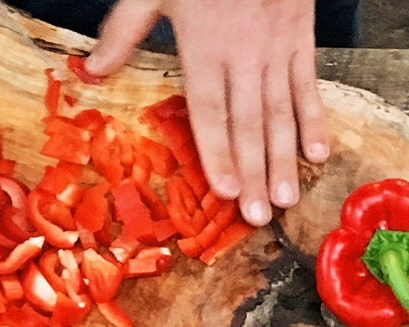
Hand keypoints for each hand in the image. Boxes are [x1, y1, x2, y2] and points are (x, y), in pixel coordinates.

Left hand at [86, 0, 330, 227]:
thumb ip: (125, 29)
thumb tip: (92, 70)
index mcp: (203, 43)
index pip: (210, 108)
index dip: (216, 151)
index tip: (223, 189)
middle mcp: (243, 53)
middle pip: (248, 122)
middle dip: (253, 171)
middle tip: (257, 215)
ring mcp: (276, 49)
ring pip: (280, 113)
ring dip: (283, 159)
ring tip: (284, 199)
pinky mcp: (301, 39)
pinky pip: (308, 87)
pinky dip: (314, 120)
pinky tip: (316, 154)